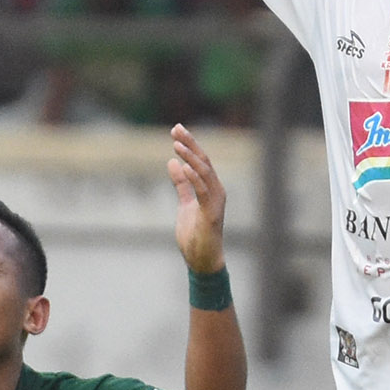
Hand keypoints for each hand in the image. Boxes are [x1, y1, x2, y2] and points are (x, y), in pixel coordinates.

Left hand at [168, 123, 227, 272]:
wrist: (202, 260)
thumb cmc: (195, 234)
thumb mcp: (185, 204)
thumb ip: (181, 184)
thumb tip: (173, 162)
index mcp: (210, 188)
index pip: (200, 160)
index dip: (189, 144)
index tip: (176, 129)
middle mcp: (216, 191)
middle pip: (204, 161)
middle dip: (190, 144)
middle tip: (176, 129)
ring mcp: (215, 202)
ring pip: (205, 173)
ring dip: (191, 157)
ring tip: (177, 144)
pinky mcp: (211, 214)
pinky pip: (203, 191)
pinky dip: (194, 177)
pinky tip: (184, 166)